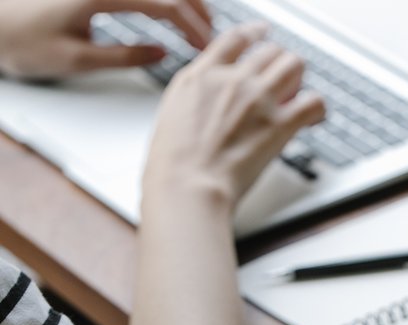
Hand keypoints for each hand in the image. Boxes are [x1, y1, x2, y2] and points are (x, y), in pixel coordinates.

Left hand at [0, 0, 211, 78]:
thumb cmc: (22, 42)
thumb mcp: (76, 60)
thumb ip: (123, 57)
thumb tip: (160, 53)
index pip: (164, 5)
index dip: (192, 26)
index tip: (205, 46)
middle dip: (196, 10)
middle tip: (210, 36)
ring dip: (183, 0)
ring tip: (197, 24)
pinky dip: (163, 1)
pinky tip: (171, 13)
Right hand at [142, 24, 325, 214]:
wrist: (187, 186)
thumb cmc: (174, 165)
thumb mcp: (173, 114)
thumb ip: (198, 98)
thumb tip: (212, 100)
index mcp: (201, 76)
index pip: (234, 39)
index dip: (254, 34)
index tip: (262, 34)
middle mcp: (232, 80)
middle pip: (270, 51)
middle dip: (278, 65)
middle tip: (282, 82)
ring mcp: (258, 99)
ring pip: (294, 64)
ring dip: (299, 79)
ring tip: (295, 97)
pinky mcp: (280, 124)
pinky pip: (314, 102)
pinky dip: (317, 108)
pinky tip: (312, 119)